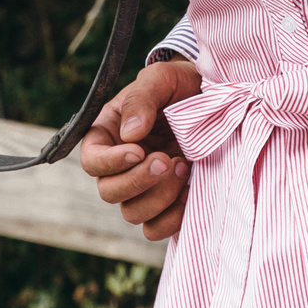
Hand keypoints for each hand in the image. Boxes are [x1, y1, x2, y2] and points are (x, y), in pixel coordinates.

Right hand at [77, 59, 200, 241]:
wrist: (216, 98)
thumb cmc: (180, 85)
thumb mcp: (161, 78)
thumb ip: (141, 99)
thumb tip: (130, 135)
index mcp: (108, 134)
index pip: (92, 160)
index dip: (110, 162)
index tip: (139, 151)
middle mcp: (120, 165)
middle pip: (109, 192)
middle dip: (138, 180)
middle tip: (168, 161)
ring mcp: (143, 187)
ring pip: (132, 213)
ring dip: (158, 198)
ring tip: (183, 168)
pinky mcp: (167, 203)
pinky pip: (156, 228)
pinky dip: (171, 219)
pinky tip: (190, 192)